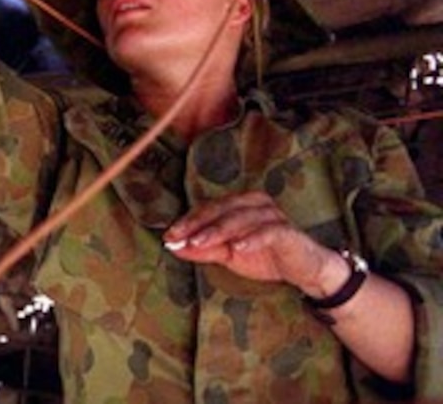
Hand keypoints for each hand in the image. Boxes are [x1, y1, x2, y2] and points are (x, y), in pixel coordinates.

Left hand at [163, 191, 336, 291]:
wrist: (304, 270)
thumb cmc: (264, 256)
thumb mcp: (227, 254)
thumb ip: (202, 249)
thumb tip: (172, 246)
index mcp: (239, 203)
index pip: (208, 209)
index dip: (187, 222)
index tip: (169, 236)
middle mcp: (254, 203)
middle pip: (221, 209)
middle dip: (198, 224)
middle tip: (180, 238)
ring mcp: (272, 215)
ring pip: (241, 218)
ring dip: (218, 231)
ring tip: (200, 243)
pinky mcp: (288, 231)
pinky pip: (268, 232)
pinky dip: (251, 239)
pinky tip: (237, 248)